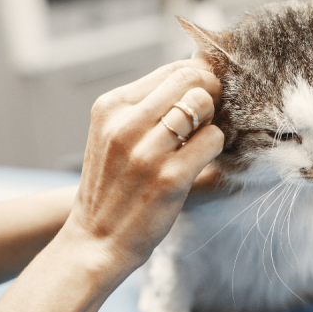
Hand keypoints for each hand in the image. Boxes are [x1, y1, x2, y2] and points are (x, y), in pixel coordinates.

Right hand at [64, 58, 223, 268]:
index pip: (172, 70)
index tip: (205, 97)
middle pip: (191, 81)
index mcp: (111, 107)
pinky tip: (201, 162)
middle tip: (208, 119)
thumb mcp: (114, 135)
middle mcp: (125, 124)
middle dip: (211, 94)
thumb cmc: (114, 186)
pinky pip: (213, 139)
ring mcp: (147, 151)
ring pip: (203, 105)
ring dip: (212, 122)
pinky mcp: (169, 177)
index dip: (199, 79)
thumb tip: (198, 73)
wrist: (96, 240)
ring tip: (199, 142)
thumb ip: (147, 106)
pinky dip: (215, 148)